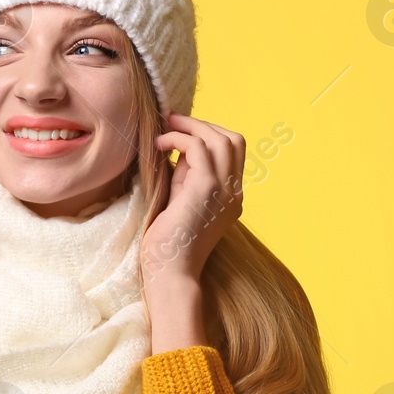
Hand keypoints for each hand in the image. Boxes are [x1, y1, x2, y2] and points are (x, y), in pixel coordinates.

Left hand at [141, 112, 244, 287]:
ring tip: (165, 127)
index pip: (233, 152)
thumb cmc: (168, 244)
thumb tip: (176, 149)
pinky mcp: (206, 189)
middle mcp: (234, 192)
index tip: (180, 130)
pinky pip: (199, 148)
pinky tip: (159, 146)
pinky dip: (179, 139)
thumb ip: (184, 177)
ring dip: (191, 126)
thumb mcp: (180, 202)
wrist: (171, 273)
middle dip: (202, 124)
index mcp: (231, 196)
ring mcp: (224, 190)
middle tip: (172, 120)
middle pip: (234, 140)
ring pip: (221, 139)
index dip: (208, 134)